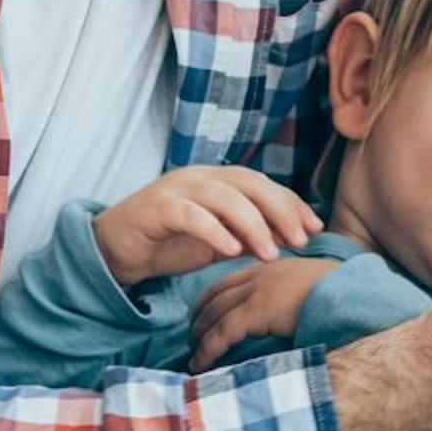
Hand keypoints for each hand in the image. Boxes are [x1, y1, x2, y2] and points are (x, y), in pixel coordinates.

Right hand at [95, 166, 321, 286]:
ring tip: (269, 253)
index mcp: (218, 181)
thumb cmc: (169, 243)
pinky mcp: (156, 207)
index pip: (263, 184)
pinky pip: (190, 214)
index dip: (291, 203)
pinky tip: (232, 250)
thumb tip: (289, 238)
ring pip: (224, 196)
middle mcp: (200, 177)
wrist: (116, 250)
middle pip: (249, 183)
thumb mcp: (217, 242)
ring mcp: (177, 188)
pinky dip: (214, 230)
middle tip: (301, 239)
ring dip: (252, 224)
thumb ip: (248, 236)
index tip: (316, 227)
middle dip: (280, 210)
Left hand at [190, 255, 343, 366]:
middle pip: (215, 295)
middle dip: (198, 319)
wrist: (359, 297)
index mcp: (274, 267)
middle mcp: (261, 273)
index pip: (229, 282)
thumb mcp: (315, 292)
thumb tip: (284, 321)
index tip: (201, 321)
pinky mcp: (258, 309)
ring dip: (199, 336)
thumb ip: (294, 300)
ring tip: (192, 356)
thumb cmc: (346, 301)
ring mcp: (259, 289)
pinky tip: (199, 363)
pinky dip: (207, 348)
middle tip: (190, 340)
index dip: (210, 302)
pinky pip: (223, 331)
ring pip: (214, 314)